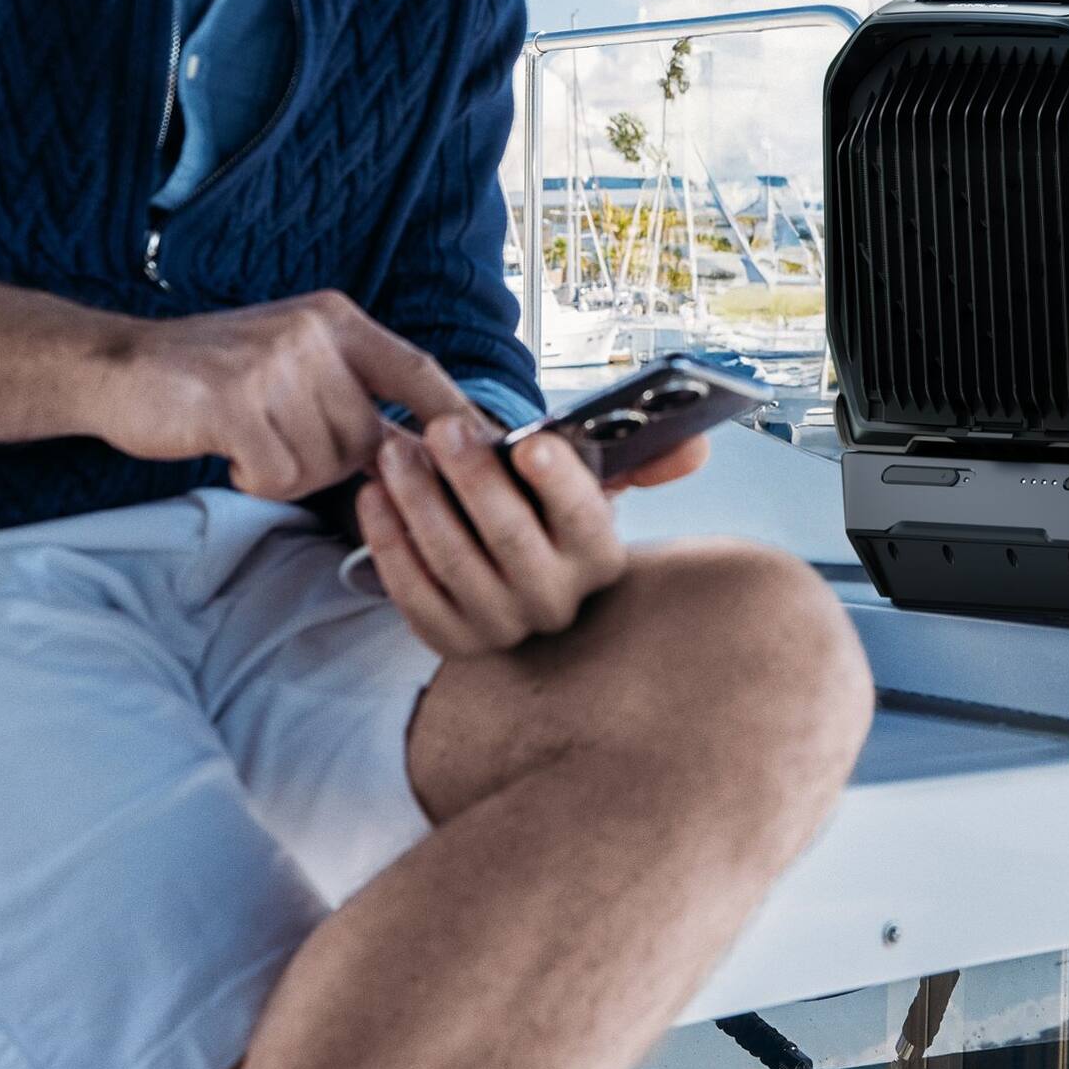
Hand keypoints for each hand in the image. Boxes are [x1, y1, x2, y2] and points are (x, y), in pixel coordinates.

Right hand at [85, 291, 470, 499]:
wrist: (119, 368)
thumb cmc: (212, 376)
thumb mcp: (294, 361)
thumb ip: (355, 394)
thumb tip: (428, 449)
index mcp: (337, 319)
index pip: (420, 371)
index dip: (458, 417)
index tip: (491, 454)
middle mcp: (314, 332)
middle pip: (369, 438)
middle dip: (331, 464)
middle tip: (280, 446)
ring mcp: (274, 363)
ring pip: (325, 464)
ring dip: (288, 473)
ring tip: (249, 443)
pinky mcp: (236, 401)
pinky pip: (279, 474)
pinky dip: (256, 480)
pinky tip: (230, 455)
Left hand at [356, 414, 638, 656]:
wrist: (506, 572)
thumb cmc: (546, 513)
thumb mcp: (591, 485)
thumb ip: (640, 459)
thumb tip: (697, 447)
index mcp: (600, 559)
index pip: (585, 521)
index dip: (559, 481)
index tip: (529, 442)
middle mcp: (557, 602)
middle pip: (510, 538)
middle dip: (474, 478)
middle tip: (442, 428)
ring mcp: (501, 627)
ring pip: (454, 561)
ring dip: (420, 501)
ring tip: (395, 451)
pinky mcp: (450, 640)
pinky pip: (412, 594)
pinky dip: (388, 543)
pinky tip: (371, 497)